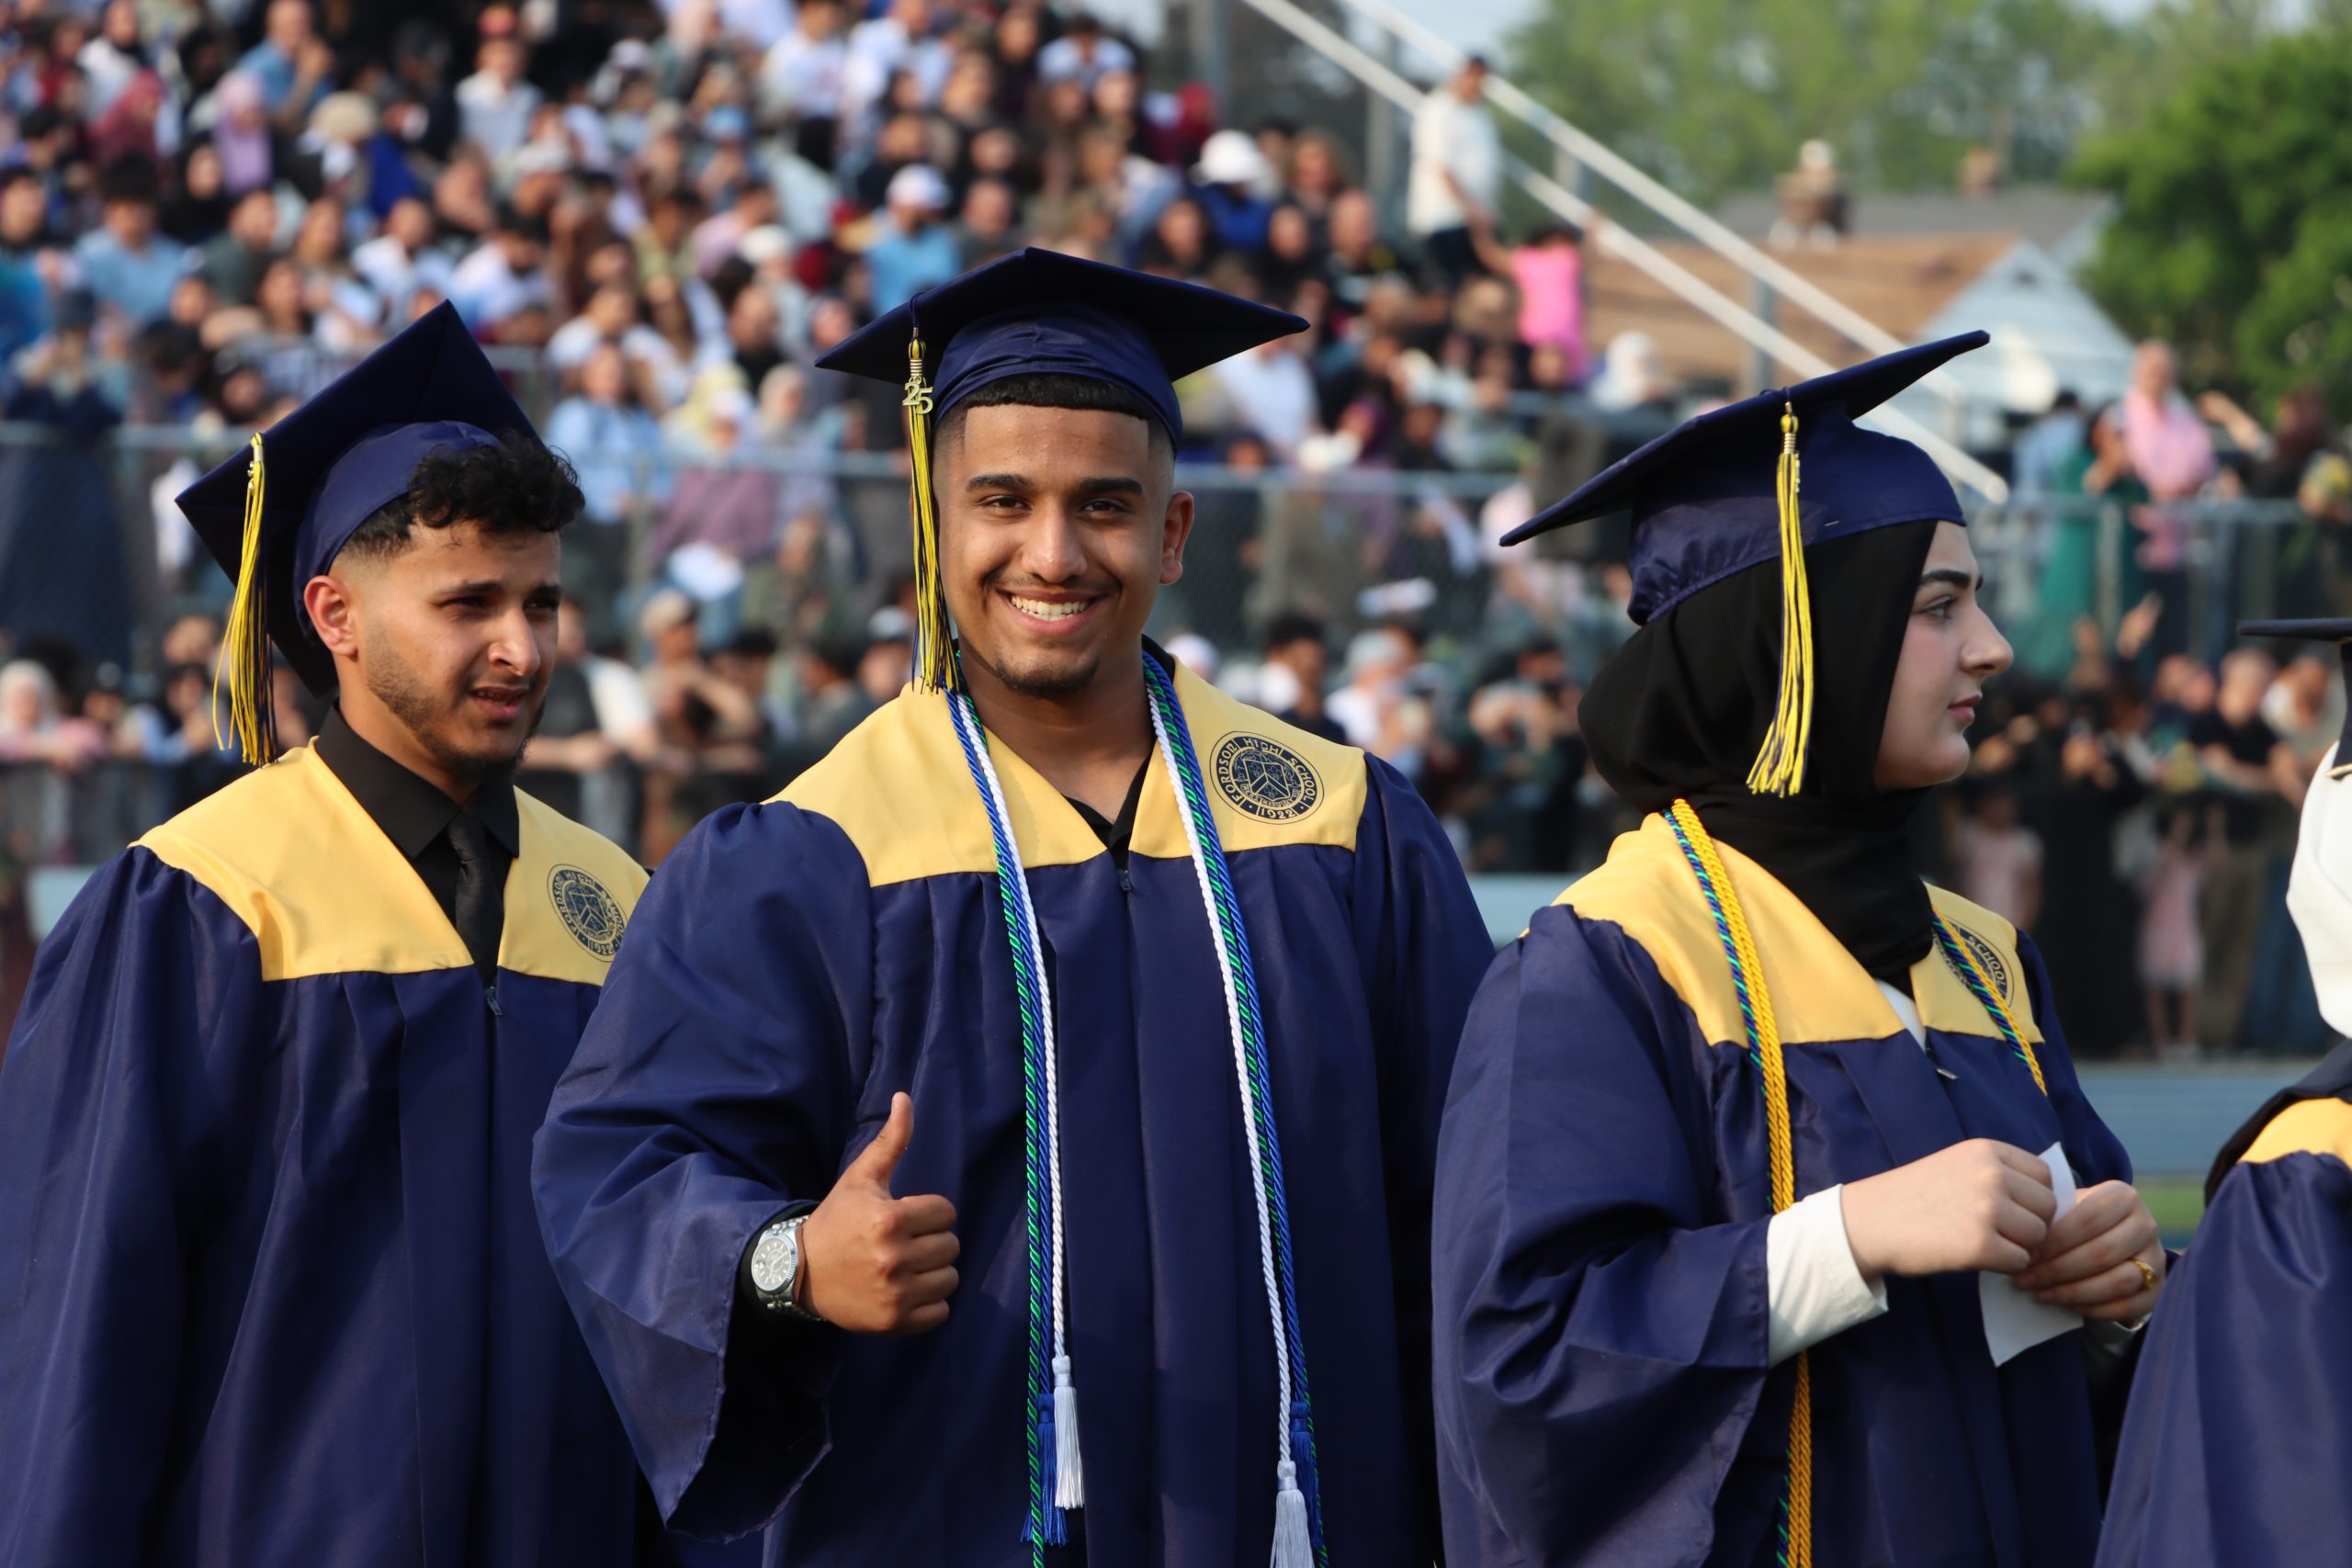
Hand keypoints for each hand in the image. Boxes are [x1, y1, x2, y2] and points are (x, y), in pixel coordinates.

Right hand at [798, 1093, 958, 1333]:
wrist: (799, 1272)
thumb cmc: (837, 1220)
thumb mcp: (861, 1178)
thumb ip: (891, 1141)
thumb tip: (905, 1097)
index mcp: (890, 1218)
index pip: (946, 1213)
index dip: (928, 1213)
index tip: (904, 1218)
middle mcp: (894, 1258)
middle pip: (951, 1246)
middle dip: (931, 1242)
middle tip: (903, 1243)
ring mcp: (895, 1294)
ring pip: (950, 1279)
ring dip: (933, 1273)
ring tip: (905, 1268)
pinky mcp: (894, 1322)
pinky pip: (941, 1312)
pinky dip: (929, 1305)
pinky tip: (905, 1291)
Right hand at [1840, 1139, 2056, 1283]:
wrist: (1869, 1222)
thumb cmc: (1914, 1197)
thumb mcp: (1957, 1165)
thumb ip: (1999, 1174)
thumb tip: (2052, 1203)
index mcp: (1987, 1150)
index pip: (2045, 1176)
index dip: (2035, 1199)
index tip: (2013, 1212)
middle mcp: (1992, 1174)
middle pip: (2047, 1208)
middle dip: (2031, 1226)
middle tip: (2000, 1235)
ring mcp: (1987, 1209)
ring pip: (2038, 1237)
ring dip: (2019, 1247)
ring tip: (1986, 1244)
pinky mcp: (1980, 1245)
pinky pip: (2019, 1261)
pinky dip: (2004, 1266)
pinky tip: (1976, 1258)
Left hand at [2012, 1180, 2163, 1321]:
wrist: (2112, 1239)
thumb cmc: (2077, 1223)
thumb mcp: (2067, 1210)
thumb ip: (2051, 1220)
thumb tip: (2019, 1245)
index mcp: (2123, 1197)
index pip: (2087, 1220)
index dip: (2053, 1242)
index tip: (2023, 1255)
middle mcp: (2146, 1225)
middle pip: (2101, 1254)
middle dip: (2057, 1270)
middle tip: (2024, 1280)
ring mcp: (2156, 1259)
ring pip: (2117, 1282)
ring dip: (2072, 1292)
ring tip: (2040, 1293)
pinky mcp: (2157, 1289)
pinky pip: (2126, 1306)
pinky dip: (2092, 1309)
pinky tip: (2064, 1304)